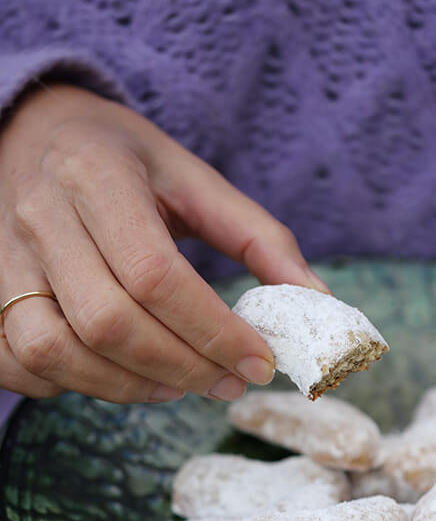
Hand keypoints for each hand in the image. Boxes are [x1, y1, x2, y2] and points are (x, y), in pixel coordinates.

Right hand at [0, 84, 327, 401]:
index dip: (213, 331)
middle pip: (109, 322)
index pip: (155, 274)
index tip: (259, 361)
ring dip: (128, 387)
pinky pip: (17, 362)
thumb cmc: (124, 162)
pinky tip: (118, 377)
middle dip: (181, 368)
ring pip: (57, 351)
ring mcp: (4, 258)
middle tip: (229, 383)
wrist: (32, 133)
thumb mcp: (194, 179)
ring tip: (180, 386)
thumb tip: (318, 303)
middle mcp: (41, 217)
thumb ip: (258, 237)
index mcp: (98, 176)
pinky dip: (69, 386)